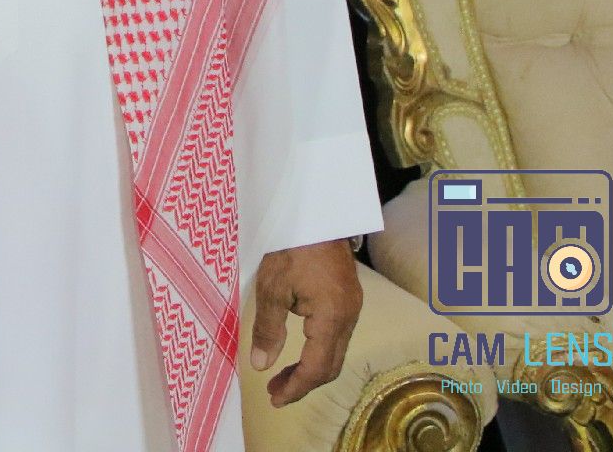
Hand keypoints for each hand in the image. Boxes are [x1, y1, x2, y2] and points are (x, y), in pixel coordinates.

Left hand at [250, 238, 363, 406]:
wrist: (317, 215)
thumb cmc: (291, 247)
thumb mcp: (271, 288)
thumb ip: (268, 329)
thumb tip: (260, 364)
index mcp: (331, 319)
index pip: (317, 368)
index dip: (296, 388)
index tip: (275, 398)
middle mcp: (348, 319)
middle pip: (330, 366)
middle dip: (303, 383)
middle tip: (275, 391)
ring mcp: (352, 309)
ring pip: (334, 353)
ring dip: (310, 368)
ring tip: (282, 376)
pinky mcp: (348, 300)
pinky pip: (336, 337)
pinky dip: (317, 351)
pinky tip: (299, 351)